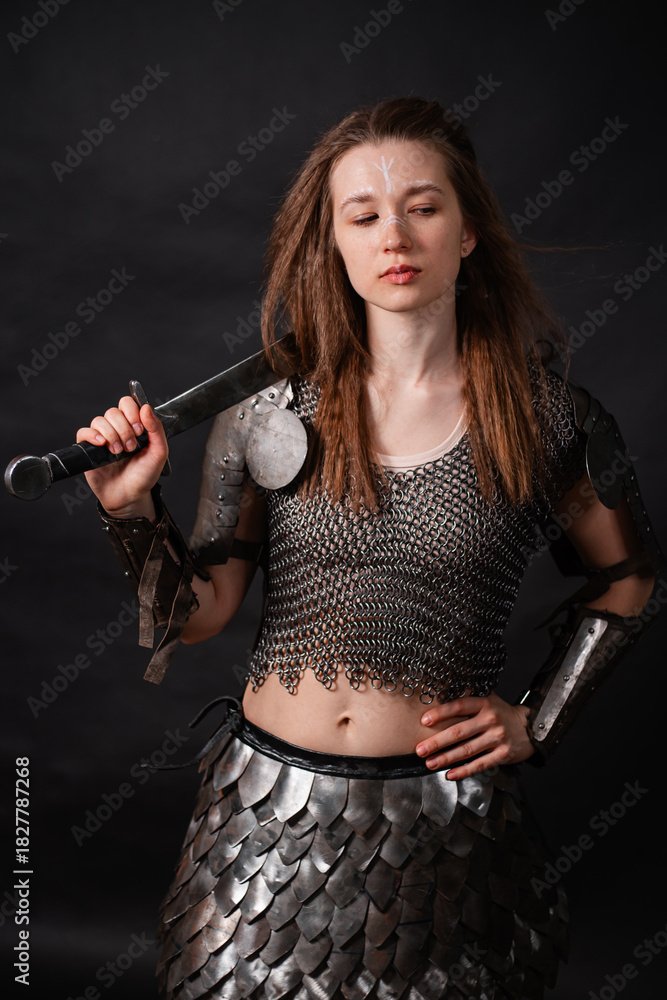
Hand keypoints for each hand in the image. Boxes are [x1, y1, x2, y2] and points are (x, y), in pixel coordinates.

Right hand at [76, 396, 168, 517]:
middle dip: (124, 429)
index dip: (132, 412)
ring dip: (111, 435)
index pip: (127, 403)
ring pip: (99, 420)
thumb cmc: (144, 475)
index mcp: (133, 426)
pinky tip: (102, 445)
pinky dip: (92, 435)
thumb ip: (156, 429)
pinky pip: (83, 432)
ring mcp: (102, 438)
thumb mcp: (159, 453)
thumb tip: (146, 407)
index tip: (140, 430)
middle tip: (131, 447)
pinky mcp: (88, 449)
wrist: (130, 496)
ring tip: (119, 452)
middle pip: (113, 412)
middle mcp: (117, 429)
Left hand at [416, 693, 533, 778]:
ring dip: (446, 758)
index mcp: (484, 703)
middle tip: (420, 749)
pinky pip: (480, 764)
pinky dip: (464, 771)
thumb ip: (468, 697)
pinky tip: (450, 774)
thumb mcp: (488, 699)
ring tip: (430, 763)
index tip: (424, 721)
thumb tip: (441, 692)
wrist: (529, 728)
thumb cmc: (502, 713)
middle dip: (437, 742)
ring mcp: (497, 738)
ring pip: (467, 750)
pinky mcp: (502, 754)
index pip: (459, 706)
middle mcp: (491, 720)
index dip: (441, 713)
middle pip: (459, 732)